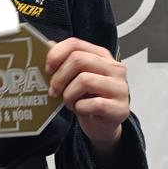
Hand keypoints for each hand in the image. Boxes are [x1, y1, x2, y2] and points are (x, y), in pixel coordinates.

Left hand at [45, 38, 128, 158]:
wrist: (103, 125)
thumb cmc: (89, 98)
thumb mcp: (75, 77)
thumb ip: (65, 61)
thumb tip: (49, 45)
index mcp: (101, 56)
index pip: (75, 44)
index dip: (56, 55)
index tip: (48, 69)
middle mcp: (113, 68)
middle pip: (78, 60)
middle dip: (59, 77)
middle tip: (53, 91)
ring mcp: (120, 87)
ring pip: (85, 80)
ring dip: (69, 95)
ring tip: (69, 102)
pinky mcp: (120, 107)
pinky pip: (94, 104)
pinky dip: (81, 108)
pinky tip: (81, 109)